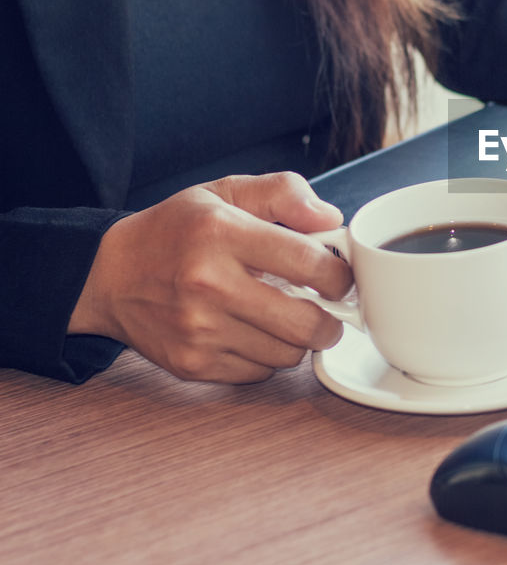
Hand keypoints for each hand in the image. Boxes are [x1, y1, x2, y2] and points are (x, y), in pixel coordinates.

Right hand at [69, 172, 352, 382]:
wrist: (108, 275)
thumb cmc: (174, 231)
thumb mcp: (225, 191)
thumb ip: (284, 193)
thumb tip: (331, 218)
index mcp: (222, 234)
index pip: (308, 263)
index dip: (338, 275)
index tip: (339, 277)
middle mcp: (209, 284)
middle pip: (305, 323)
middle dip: (330, 319)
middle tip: (327, 308)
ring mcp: (199, 330)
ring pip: (287, 354)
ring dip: (298, 339)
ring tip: (286, 316)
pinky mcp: (192, 364)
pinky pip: (258, 373)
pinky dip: (267, 357)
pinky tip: (254, 333)